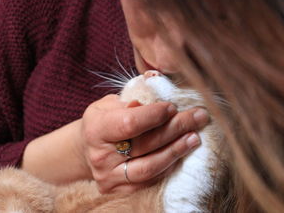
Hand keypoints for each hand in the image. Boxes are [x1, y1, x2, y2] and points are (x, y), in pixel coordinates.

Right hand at [77, 94, 208, 193]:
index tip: (172, 106)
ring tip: (195, 137)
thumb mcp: (110, 103)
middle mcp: (101, 156)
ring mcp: (109, 176)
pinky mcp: (118, 190)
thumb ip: (131, 98)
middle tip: (198, 116)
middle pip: (145, 144)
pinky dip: (168, 165)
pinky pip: (149, 181)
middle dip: (176, 128)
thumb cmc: (103, 120)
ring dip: (176, 150)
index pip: (130, 123)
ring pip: (150, 167)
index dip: (154, 115)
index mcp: (96, 129)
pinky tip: (181, 152)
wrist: (86, 150)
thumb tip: (158, 94)